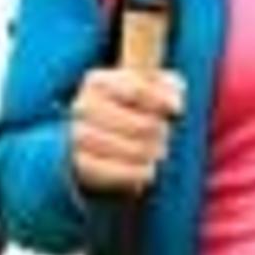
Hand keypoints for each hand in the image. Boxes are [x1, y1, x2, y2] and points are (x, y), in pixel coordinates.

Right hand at [68, 66, 183, 196]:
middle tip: (164, 136)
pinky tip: (148, 169)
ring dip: (148, 153)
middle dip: (156, 132)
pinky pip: (110, 171)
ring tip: (157, 152)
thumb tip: (173, 104)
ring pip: (125, 148)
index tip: (176, 109)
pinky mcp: (80, 164)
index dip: (160, 101)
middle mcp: (83, 106)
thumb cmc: (138, 108)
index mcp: (99, 81)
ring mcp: (78, 135)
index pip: (136, 89)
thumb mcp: (155, 89)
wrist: (109, 144)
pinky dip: (134, 173)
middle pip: (135, 123)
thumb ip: (168, 88)